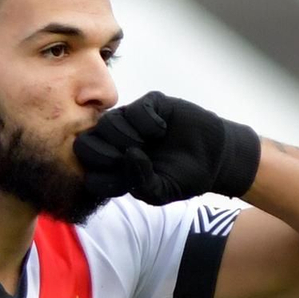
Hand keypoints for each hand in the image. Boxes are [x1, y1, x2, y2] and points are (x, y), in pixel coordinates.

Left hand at [74, 91, 260, 204]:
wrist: (213, 158)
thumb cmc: (183, 178)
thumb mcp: (161, 192)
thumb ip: (139, 183)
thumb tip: (128, 155)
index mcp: (114, 169)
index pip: (89, 172)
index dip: (101, 177)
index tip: (124, 183)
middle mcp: (117, 144)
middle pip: (85, 144)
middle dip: (102, 153)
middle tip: (128, 158)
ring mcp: (131, 122)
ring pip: (107, 123)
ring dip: (126, 136)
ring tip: (149, 143)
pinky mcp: (149, 105)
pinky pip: (134, 108)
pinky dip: (146, 121)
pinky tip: (162, 130)